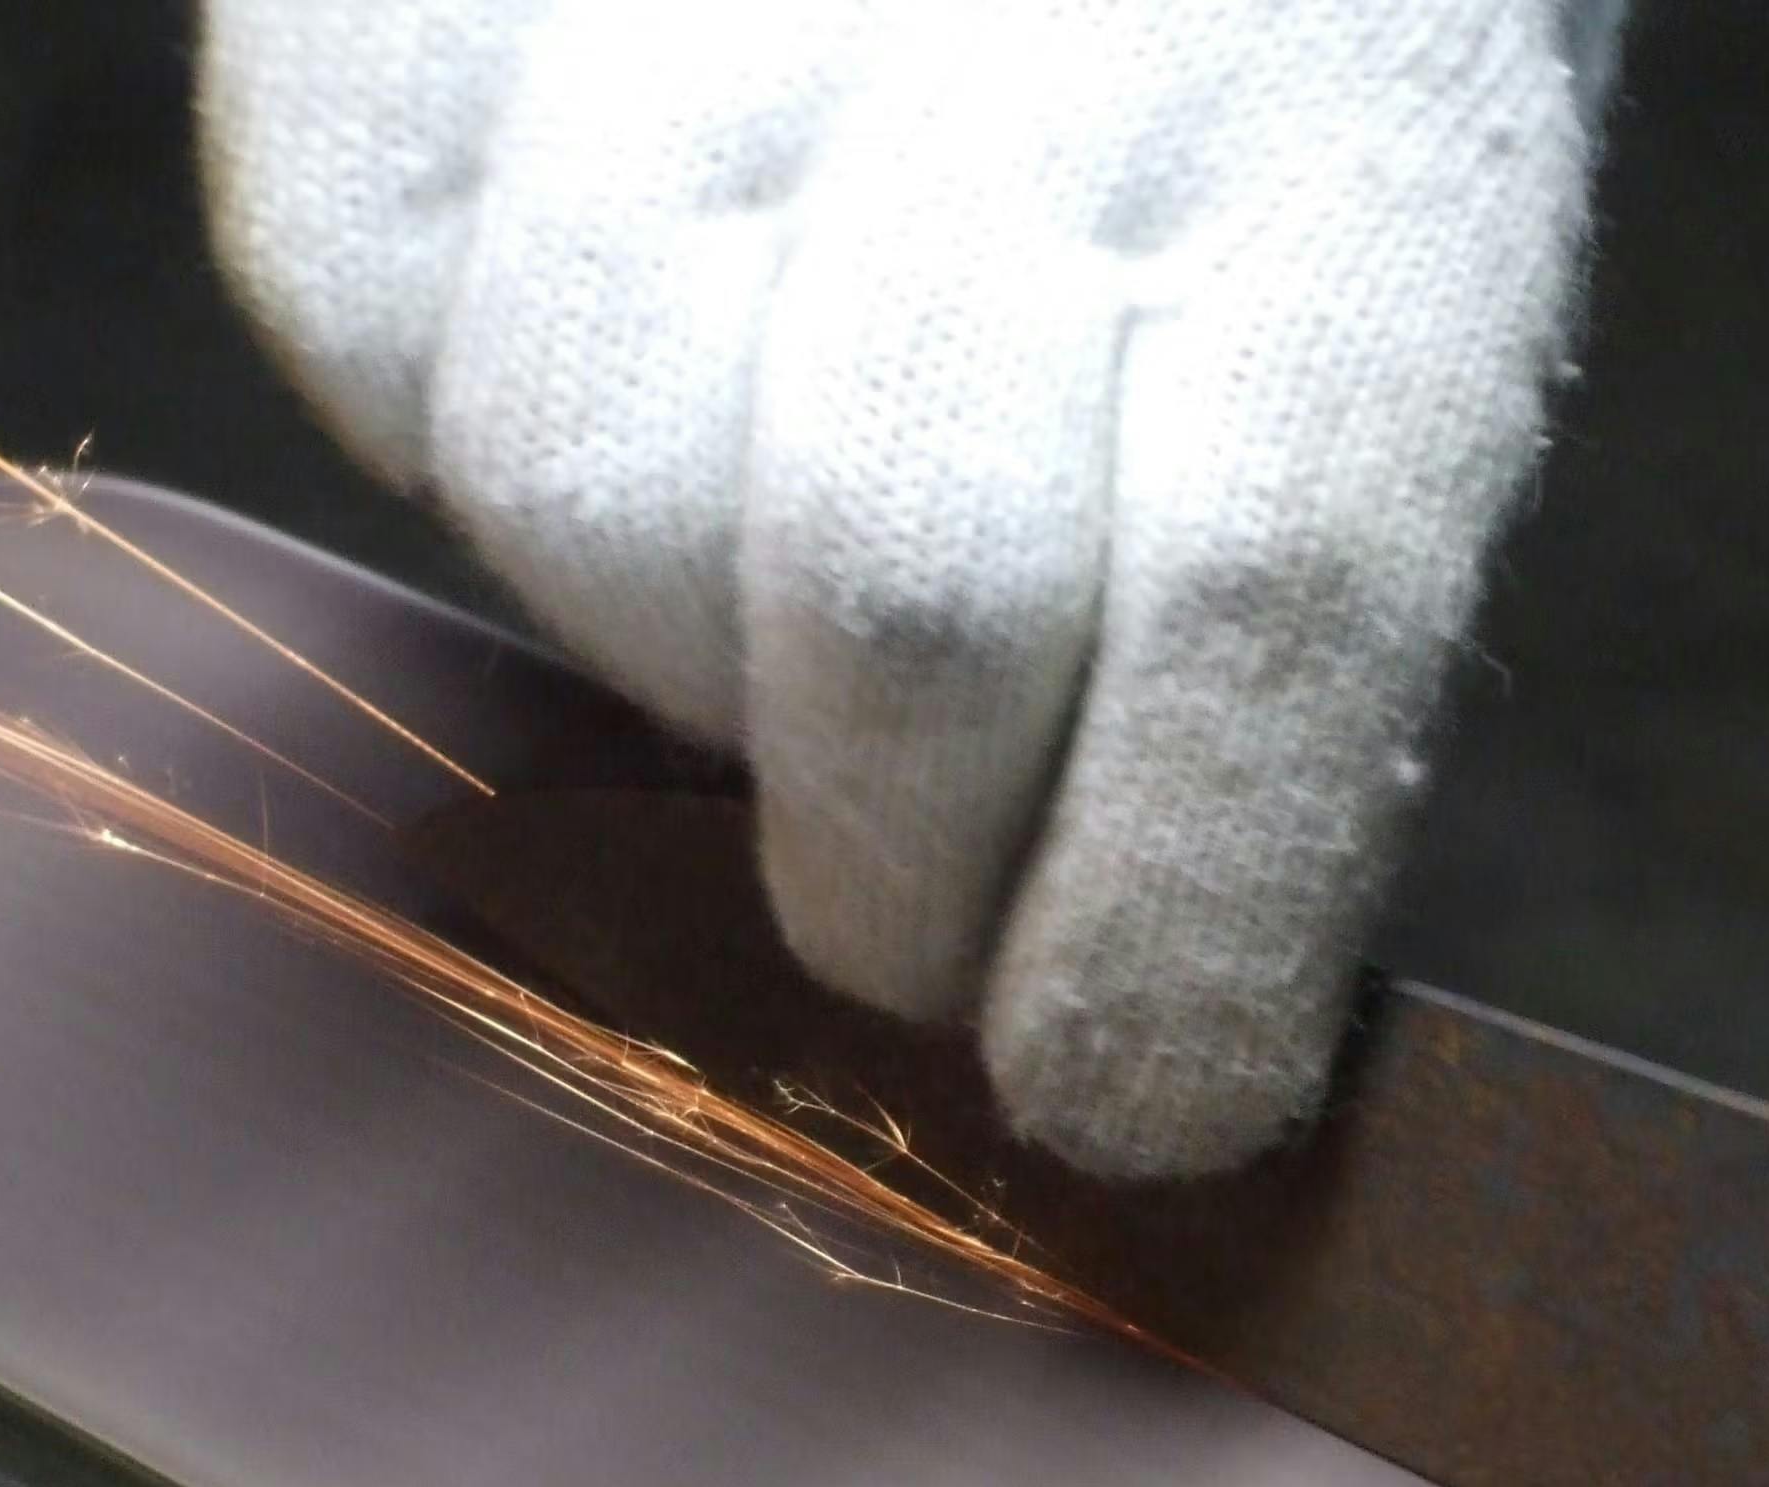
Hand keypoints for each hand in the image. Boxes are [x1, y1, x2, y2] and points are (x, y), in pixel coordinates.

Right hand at [198, 0, 1596, 1174]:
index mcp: (1374, 141)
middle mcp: (1048, 36)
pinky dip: (465, 428)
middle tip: (919, 908)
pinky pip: (370, 315)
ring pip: (596, 488)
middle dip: (896, 872)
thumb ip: (1284, 570)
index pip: (1273, 614)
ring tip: (771, 576)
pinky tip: (620, 366)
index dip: (1175, 925)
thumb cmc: (1266, 18)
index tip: (1126, 1097)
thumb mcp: (1398, 245)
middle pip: (900, 602)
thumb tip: (1119, 983)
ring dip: (680, 651)